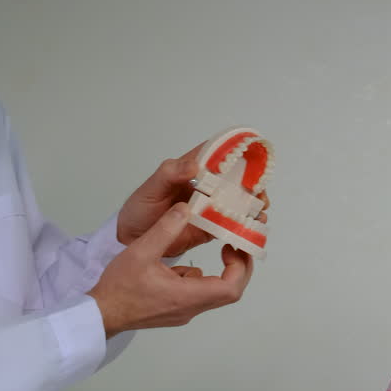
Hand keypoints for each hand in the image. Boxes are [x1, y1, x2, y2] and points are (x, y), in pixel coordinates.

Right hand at [90, 202, 253, 337]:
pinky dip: (198, 278)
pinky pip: (197, 295)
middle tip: (232, 245)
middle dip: (237, 267)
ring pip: (213, 293)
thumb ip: (165, 229)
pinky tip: (181, 265)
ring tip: (216, 249)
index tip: (234, 245)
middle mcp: (190, 308)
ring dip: (220, 272)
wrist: (100, 314)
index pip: (231, 287)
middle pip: (229, 292)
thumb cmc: (119, 287)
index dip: (240, 266)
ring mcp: (182, 312)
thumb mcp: (141, 251)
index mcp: (187, 295)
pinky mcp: (173, 311)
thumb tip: (186, 208)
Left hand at [117, 143, 269, 257]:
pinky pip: (230, 224)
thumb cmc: (139, 209)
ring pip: (237, 202)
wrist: (131, 240)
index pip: (216, 153)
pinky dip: (243, 226)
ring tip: (259, 213)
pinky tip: (252, 228)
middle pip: (234, 179)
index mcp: (190, 170)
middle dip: (252, 183)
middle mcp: (204, 186)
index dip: (236, 150)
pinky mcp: (209, 228)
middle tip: (260, 194)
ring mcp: (208, 207)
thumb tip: (195, 165)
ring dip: (251, 205)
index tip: (254, 153)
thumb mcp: (151, 188)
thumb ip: (170, 174)